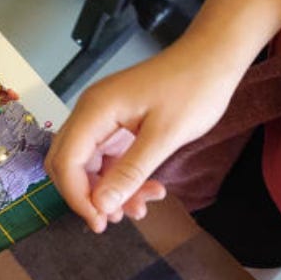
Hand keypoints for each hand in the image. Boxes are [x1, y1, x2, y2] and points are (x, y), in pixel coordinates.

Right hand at [45, 36, 245, 230]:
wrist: (214, 57)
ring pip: (88, 163)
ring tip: (141, 207)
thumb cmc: (194, 89)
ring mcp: (102, 117)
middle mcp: (90, 113)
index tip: (100, 222)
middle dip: (87, 195)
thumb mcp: (166, 135)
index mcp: (95, 110)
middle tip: (113, 221)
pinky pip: (107, 156)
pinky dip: (120, 176)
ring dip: (107, 189)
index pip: (66, 161)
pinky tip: (146, 189)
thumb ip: (130, 171)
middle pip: (68, 162)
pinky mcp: (116, 122)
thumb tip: (101, 205)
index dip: (77, 196)